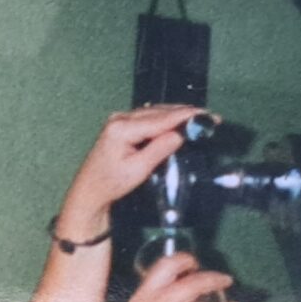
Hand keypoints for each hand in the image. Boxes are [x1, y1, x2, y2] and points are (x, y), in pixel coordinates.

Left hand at [57, 104, 214, 240]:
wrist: (90, 190)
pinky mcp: (122, 124)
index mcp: (122, 128)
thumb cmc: (111, 183)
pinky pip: (148, 116)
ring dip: (177, 114)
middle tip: (209, 117)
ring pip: (155, 111)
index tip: (206, 115)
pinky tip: (179, 119)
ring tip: (199, 117)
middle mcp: (120, 118)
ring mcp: (120, 119)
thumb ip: (158, 149)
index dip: (185, 116)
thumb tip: (179, 134)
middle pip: (159, 111)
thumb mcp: (138, 170)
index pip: (160, 119)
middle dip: (185, 113)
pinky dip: (166, 117)